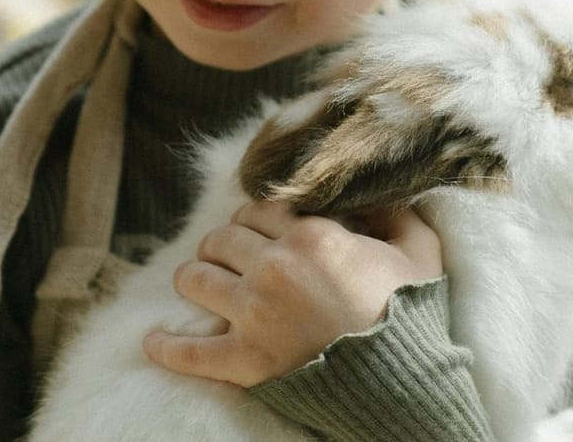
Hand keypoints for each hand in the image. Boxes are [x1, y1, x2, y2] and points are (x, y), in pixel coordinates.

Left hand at [142, 199, 442, 386]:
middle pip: (221, 238)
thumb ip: (396, 212)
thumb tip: (376, 191)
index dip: (255, 218)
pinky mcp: (245, 360)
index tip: (259, 230)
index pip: (258, 209)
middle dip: (222, 244)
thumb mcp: (419, 251)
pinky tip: (153, 341)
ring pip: (196, 278)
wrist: (405, 381)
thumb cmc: (413, 314)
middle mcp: (276, 267)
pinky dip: (166, 346)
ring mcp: (255, 313)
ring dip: (193, 278)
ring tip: (197, 284)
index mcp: (313, 236)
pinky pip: (190, 350)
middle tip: (228, 256)